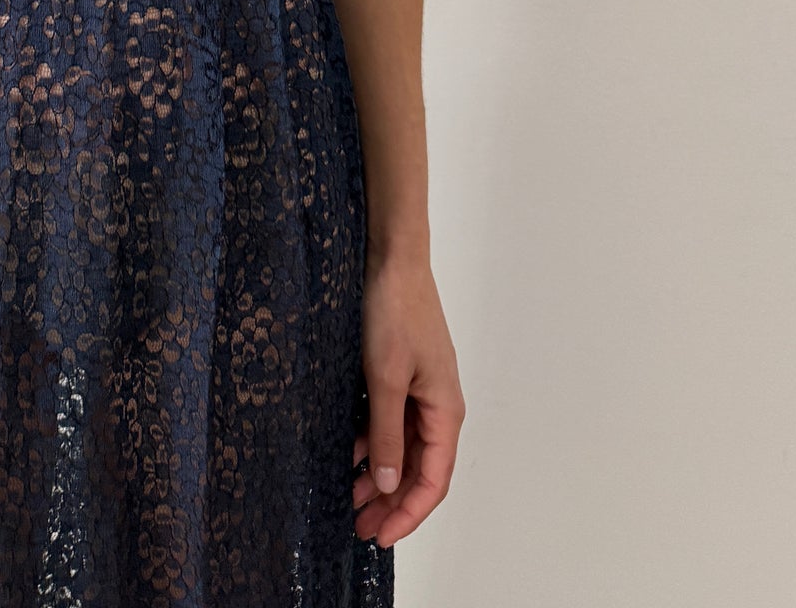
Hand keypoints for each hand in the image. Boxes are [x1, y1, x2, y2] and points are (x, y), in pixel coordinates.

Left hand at [351, 248, 464, 548]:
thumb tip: (388, 486)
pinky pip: (392, 422)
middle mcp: (438, 406)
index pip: (432, 481)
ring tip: (350, 499)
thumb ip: (386, 434)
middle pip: (419, 470)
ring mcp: (421, 389)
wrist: (392, 258)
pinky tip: (351, 456)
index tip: (380, 537)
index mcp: (445, 411)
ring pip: (404, 448)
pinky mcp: (402, 374)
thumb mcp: (384, 378)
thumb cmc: (395, 312)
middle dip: (392, 503)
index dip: (408, 514)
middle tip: (359, 527)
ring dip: (380, 476)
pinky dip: (374, 444)